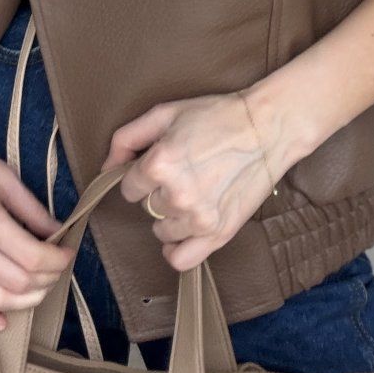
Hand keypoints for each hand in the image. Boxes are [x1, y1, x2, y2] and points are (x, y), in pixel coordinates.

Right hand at [0, 103, 73, 329]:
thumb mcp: (2, 172)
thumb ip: (31, 207)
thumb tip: (56, 231)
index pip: (31, 255)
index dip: (57, 260)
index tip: (68, 252)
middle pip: (17, 281)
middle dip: (47, 279)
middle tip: (57, 267)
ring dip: (24, 300)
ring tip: (39, 287)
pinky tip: (1, 320)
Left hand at [97, 90, 283, 270]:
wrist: (267, 128)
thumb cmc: (216, 116)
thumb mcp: (166, 113)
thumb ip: (127, 138)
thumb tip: (106, 167)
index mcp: (160, 163)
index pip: (128, 187)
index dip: (141, 174)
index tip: (160, 164)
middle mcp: (176, 194)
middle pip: (146, 207)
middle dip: (158, 191)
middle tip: (184, 171)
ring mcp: (198, 217)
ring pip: (161, 230)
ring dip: (170, 215)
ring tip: (193, 191)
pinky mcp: (218, 233)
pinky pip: (181, 259)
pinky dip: (177, 247)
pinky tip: (185, 228)